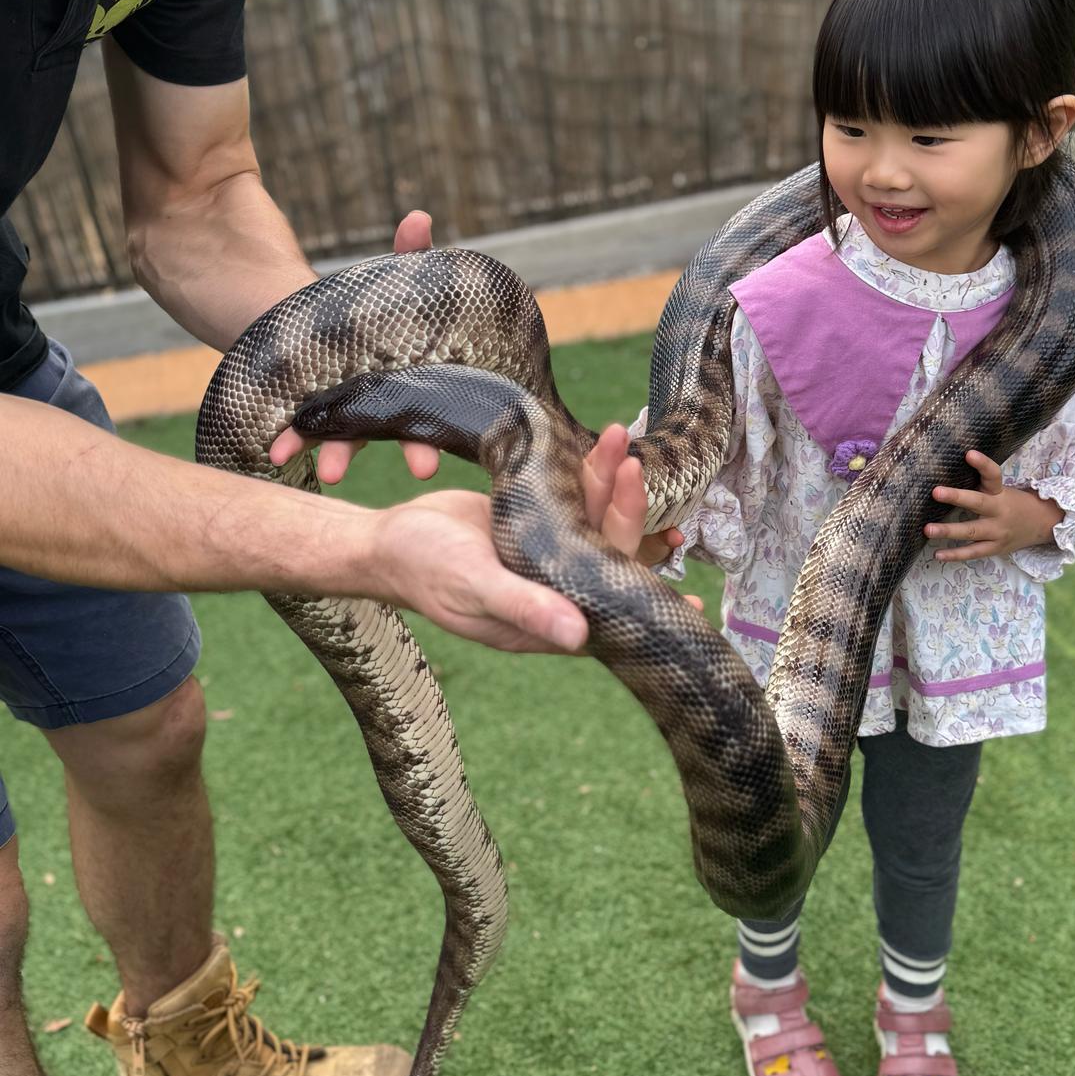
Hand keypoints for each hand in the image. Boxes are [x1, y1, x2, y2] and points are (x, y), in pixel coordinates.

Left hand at [269, 209, 441, 482]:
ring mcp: (343, 409)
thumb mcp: (389, 280)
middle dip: (399, 450)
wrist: (306, 317)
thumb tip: (418, 217)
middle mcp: (380, 404)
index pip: (423, 409)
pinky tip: (272, 452)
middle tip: (416, 471)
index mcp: (408, 378)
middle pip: (389, 429)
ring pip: (343, 436)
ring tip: (325, 470)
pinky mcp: (305, 405)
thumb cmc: (366, 307)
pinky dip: (290, 438)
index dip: (423, 439)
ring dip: (335, 453)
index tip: (426, 465)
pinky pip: (301, 426)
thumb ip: (408, 256)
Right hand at [378, 429, 698, 649]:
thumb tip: (580, 637)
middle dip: (623, 509)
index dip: (647, 597)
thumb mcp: (474, 586)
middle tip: (628, 464)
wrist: (387, 541)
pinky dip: (588, 476)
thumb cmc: (425, 571)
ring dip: (608, 483)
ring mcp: (548, 555)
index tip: (687, 592)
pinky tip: (604, 448)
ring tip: (615, 438)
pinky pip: (572, 500)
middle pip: (608, 551)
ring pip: (593, 520)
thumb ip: (526, 608)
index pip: (611, 607)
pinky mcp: (537, 524)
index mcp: (549, 618)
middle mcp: (557, 588)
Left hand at [925, 450, 1064, 561]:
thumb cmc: (1013, 503)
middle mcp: (999, 511)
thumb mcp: (1000, 490)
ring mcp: (998, 532)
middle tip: (936, 492)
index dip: (983, 464)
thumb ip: (980, 483)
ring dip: (949, 531)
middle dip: (957, 497)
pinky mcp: (995, 548)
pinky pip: (974, 553)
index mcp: (1000, 492)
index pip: (993, 475)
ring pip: (972, 532)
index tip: (969, 453)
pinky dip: (955, 555)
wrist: (1043, 524)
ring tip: (928, 529)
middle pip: (978, 503)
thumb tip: (946, 470)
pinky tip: (938, 554)